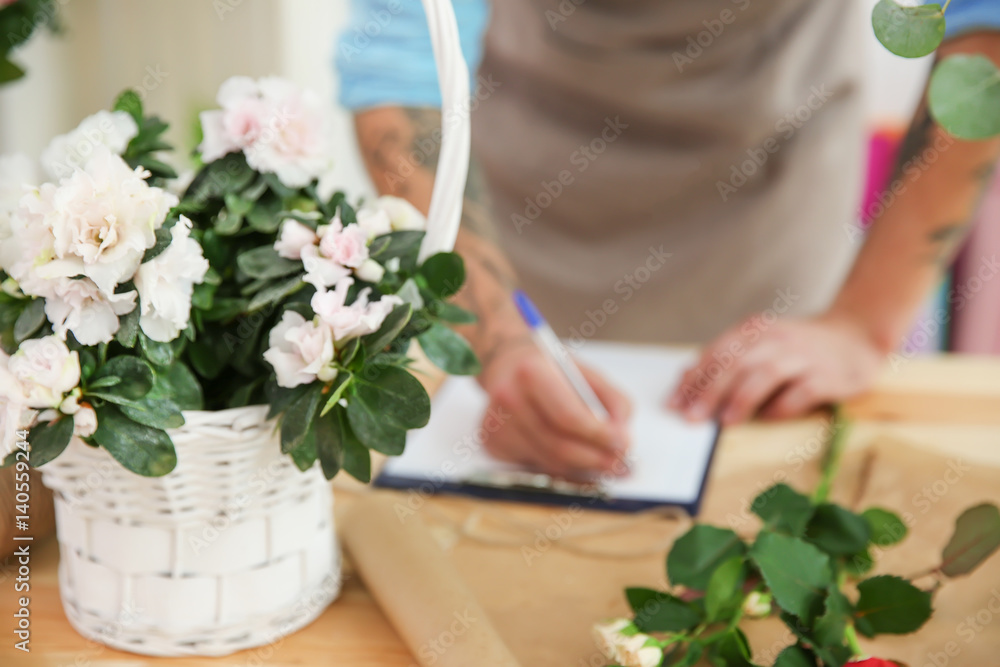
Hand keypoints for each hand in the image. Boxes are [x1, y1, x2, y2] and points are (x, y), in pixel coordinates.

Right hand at [478, 342, 631, 477]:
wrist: (507, 365)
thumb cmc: (551, 370)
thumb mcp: (586, 373)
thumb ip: (614, 401)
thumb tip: (623, 437)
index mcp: (532, 372)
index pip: (568, 416)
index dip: (599, 436)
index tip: (623, 445)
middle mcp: (509, 398)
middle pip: (558, 446)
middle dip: (596, 459)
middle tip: (620, 464)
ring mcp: (496, 424)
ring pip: (549, 462)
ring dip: (582, 468)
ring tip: (605, 464)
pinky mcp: (492, 442)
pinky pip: (535, 465)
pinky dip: (560, 466)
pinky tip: (573, 457)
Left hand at [669, 313, 885, 424]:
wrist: (857, 335)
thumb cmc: (798, 347)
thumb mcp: (760, 343)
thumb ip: (726, 359)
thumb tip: (686, 379)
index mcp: (754, 330)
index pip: (716, 353)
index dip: (694, 379)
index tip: (674, 403)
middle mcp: (776, 339)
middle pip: (736, 363)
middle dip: (710, 391)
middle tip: (691, 417)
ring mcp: (803, 355)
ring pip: (766, 373)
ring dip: (742, 398)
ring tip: (725, 421)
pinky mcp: (827, 375)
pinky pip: (802, 391)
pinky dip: (783, 405)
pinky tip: (767, 419)